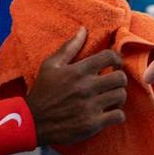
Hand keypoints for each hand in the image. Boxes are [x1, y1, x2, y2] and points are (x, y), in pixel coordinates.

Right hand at [24, 27, 126, 146]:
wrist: (33, 122)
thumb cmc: (42, 92)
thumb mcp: (50, 65)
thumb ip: (69, 47)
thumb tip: (83, 29)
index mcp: (77, 71)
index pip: (109, 57)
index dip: (116, 59)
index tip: (114, 64)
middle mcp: (86, 87)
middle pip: (120, 78)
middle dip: (119, 78)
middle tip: (113, 82)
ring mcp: (90, 106)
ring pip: (121, 96)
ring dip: (118, 96)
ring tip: (111, 97)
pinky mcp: (92, 124)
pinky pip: (118, 116)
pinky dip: (117, 114)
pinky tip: (108, 113)